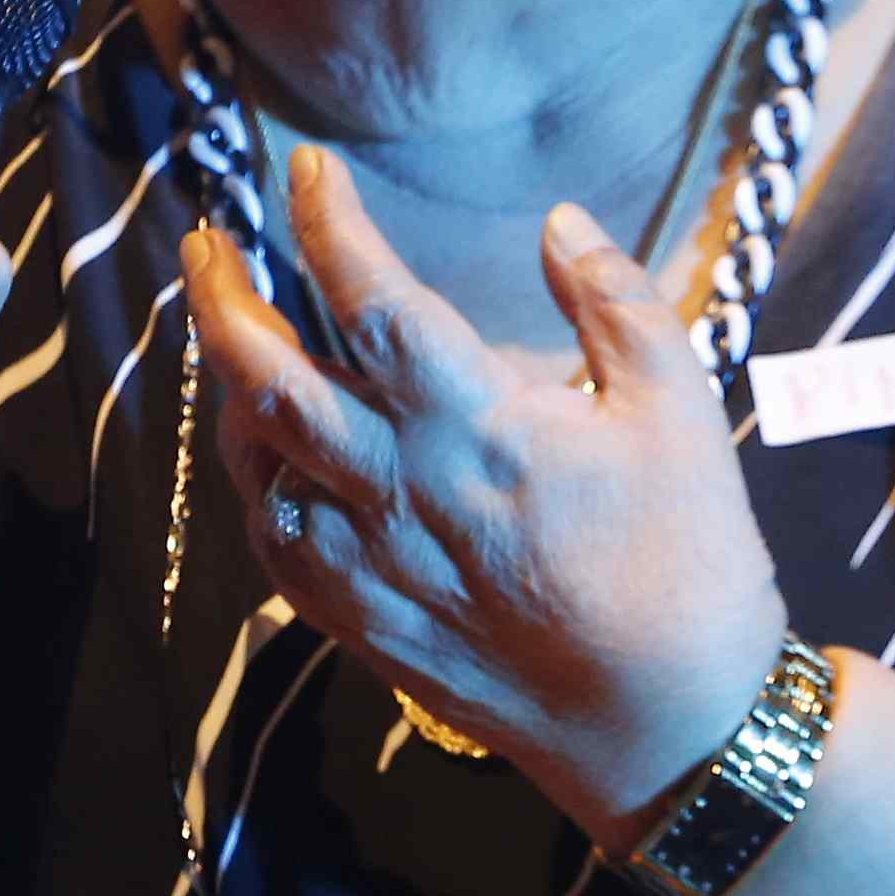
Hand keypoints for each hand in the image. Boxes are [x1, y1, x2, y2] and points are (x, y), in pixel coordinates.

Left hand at [179, 143, 789, 838]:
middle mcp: (400, 492)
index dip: (327, 224)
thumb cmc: (687, 562)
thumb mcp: (680, 411)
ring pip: (255, 462)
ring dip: (228, 387)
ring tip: (230, 335)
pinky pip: (274, 543)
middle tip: (207, 243)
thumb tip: (559, 221)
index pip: (371, 300)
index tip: (307, 170)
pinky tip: (266, 454)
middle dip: (222, 299)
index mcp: (477, 428)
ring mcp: (368, 566)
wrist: (667, 726)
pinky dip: (256, 483)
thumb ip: (617, 303)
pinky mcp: (362, 625)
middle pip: (268, 379)